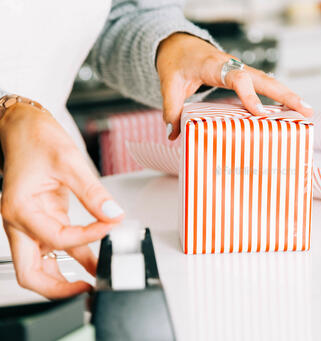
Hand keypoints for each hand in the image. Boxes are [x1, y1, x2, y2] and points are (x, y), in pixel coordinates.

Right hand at [0, 103, 124, 298]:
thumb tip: (112, 213)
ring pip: (42, 264)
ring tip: (97, 279)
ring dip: (67, 276)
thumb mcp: (70, 161)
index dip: (88, 236)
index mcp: (20, 209)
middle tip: (88, 289)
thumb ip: (92, 191)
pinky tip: (96, 258)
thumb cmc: (36, 139)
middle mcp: (20, 221)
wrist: (24, 127)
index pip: (57, 238)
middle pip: (31, 272)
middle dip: (59, 287)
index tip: (112, 226)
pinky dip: (75, 254)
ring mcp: (31, 223)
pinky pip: (57, 245)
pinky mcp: (44, 219)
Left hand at [156, 33, 313, 139]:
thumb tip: (173, 134)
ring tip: (308, 112)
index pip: (237, 78)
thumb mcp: (169, 83)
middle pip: (263, 78)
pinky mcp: (243, 75)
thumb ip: (171, 107)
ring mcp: (240, 70)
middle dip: (285, 94)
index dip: (250, 95)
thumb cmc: (177, 60)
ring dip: (288, 96)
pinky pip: (264, 85)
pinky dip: (280, 96)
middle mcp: (232, 65)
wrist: (180, 44)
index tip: (260, 114)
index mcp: (214, 65)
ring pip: (269, 81)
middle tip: (305, 110)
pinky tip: (292, 109)